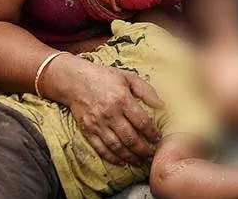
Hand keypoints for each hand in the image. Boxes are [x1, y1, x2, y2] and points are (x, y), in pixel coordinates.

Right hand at [47, 56, 163, 165]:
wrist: (76, 81)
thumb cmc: (105, 77)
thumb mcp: (129, 77)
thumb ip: (147, 91)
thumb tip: (161, 105)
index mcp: (123, 100)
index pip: (141, 121)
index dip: (152, 132)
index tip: (158, 138)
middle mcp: (110, 114)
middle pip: (130, 137)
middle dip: (143, 149)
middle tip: (152, 155)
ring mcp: (98, 124)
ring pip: (116, 146)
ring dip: (130, 156)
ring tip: (140, 161)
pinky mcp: (88, 130)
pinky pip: (100, 148)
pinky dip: (112, 157)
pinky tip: (122, 161)